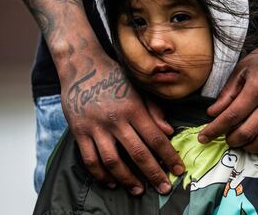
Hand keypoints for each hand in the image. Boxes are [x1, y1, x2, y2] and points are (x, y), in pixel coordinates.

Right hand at [60, 54, 183, 194]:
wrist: (82, 66)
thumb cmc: (115, 77)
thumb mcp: (138, 88)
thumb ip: (154, 110)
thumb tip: (169, 131)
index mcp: (134, 108)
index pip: (156, 138)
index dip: (169, 157)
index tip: (179, 170)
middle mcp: (116, 120)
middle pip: (138, 153)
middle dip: (154, 174)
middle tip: (164, 188)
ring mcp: (96, 127)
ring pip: (114, 161)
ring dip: (128, 179)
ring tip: (139, 190)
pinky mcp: (79, 132)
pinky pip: (90, 159)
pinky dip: (100, 174)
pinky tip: (111, 182)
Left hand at [199, 36, 257, 153]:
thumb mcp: (243, 68)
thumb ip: (227, 93)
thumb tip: (212, 114)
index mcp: (257, 87)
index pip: (231, 115)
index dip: (215, 130)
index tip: (204, 138)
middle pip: (247, 131)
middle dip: (231, 140)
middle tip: (225, 138)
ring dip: (249, 147)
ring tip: (241, 142)